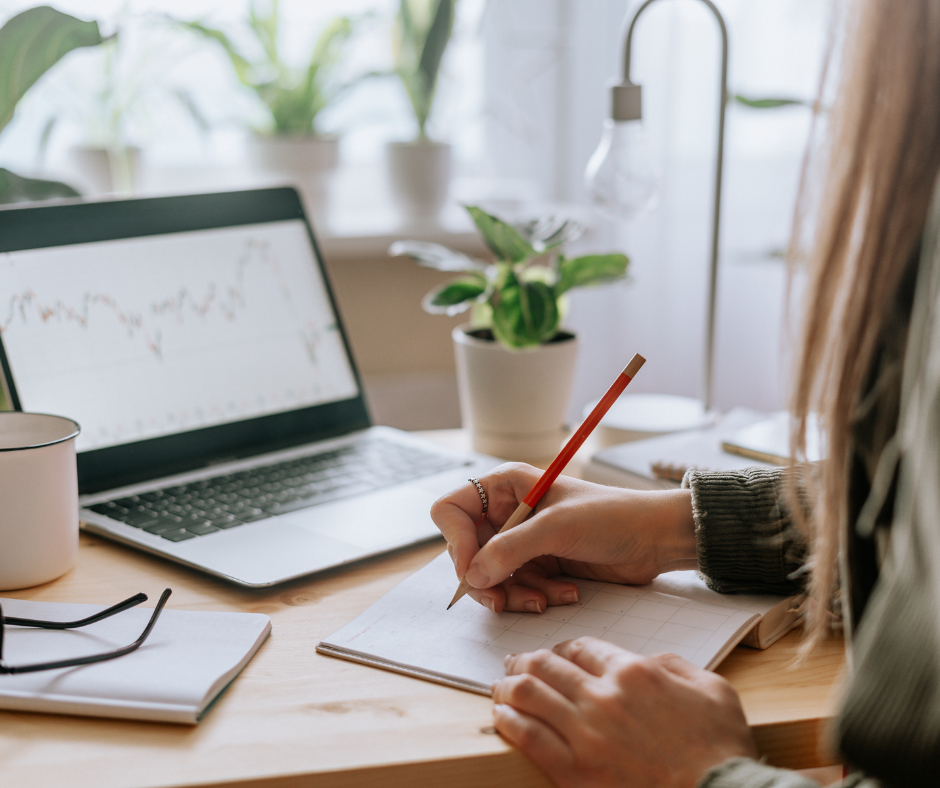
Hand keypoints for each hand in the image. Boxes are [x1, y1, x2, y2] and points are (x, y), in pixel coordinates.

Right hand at [430, 463, 695, 612]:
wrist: (655, 538)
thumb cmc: (611, 517)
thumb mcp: (557, 529)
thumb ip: (510, 550)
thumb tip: (471, 576)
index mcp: (505, 486)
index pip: (452, 511)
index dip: (456, 542)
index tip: (473, 569)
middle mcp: (507, 512)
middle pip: (467, 552)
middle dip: (487, 579)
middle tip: (502, 600)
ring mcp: (521, 540)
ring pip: (490, 577)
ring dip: (515, 594)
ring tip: (547, 599)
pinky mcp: (538, 565)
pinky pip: (515, 589)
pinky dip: (534, 597)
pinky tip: (565, 594)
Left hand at [492, 637, 757, 787]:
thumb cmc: (720, 750)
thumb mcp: (712, 689)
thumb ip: (674, 666)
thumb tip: (650, 661)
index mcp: (634, 673)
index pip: (581, 648)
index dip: (563, 649)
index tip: (556, 655)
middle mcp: (603, 697)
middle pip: (547, 665)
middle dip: (525, 660)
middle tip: (515, 663)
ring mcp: (585, 734)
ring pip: (529, 694)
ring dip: (508, 686)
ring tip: (500, 686)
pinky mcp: (574, 771)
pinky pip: (527, 736)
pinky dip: (508, 722)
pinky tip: (501, 717)